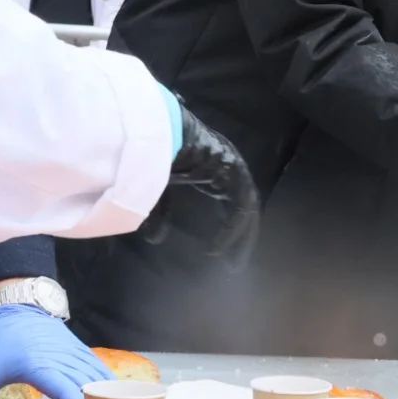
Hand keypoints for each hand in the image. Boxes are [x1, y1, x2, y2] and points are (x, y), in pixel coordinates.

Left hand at [0, 302, 110, 398]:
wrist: (17, 307)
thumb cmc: (1, 342)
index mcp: (39, 366)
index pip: (65, 390)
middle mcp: (61, 360)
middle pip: (86, 388)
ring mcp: (74, 353)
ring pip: (97, 378)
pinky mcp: (81, 350)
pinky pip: (99, 369)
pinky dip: (108, 385)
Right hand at [142, 103, 259, 256]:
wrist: (153, 133)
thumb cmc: (152, 154)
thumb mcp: (155, 190)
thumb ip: (159, 213)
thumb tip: (156, 239)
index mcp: (215, 171)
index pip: (230, 207)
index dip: (228, 232)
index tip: (219, 255)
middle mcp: (228, 169)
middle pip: (242, 211)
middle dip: (240, 239)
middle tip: (235, 265)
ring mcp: (234, 167)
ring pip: (245, 210)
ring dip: (241, 238)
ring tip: (234, 262)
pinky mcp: (233, 169)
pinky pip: (240, 205)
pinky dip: (233, 228)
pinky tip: (222, 246)